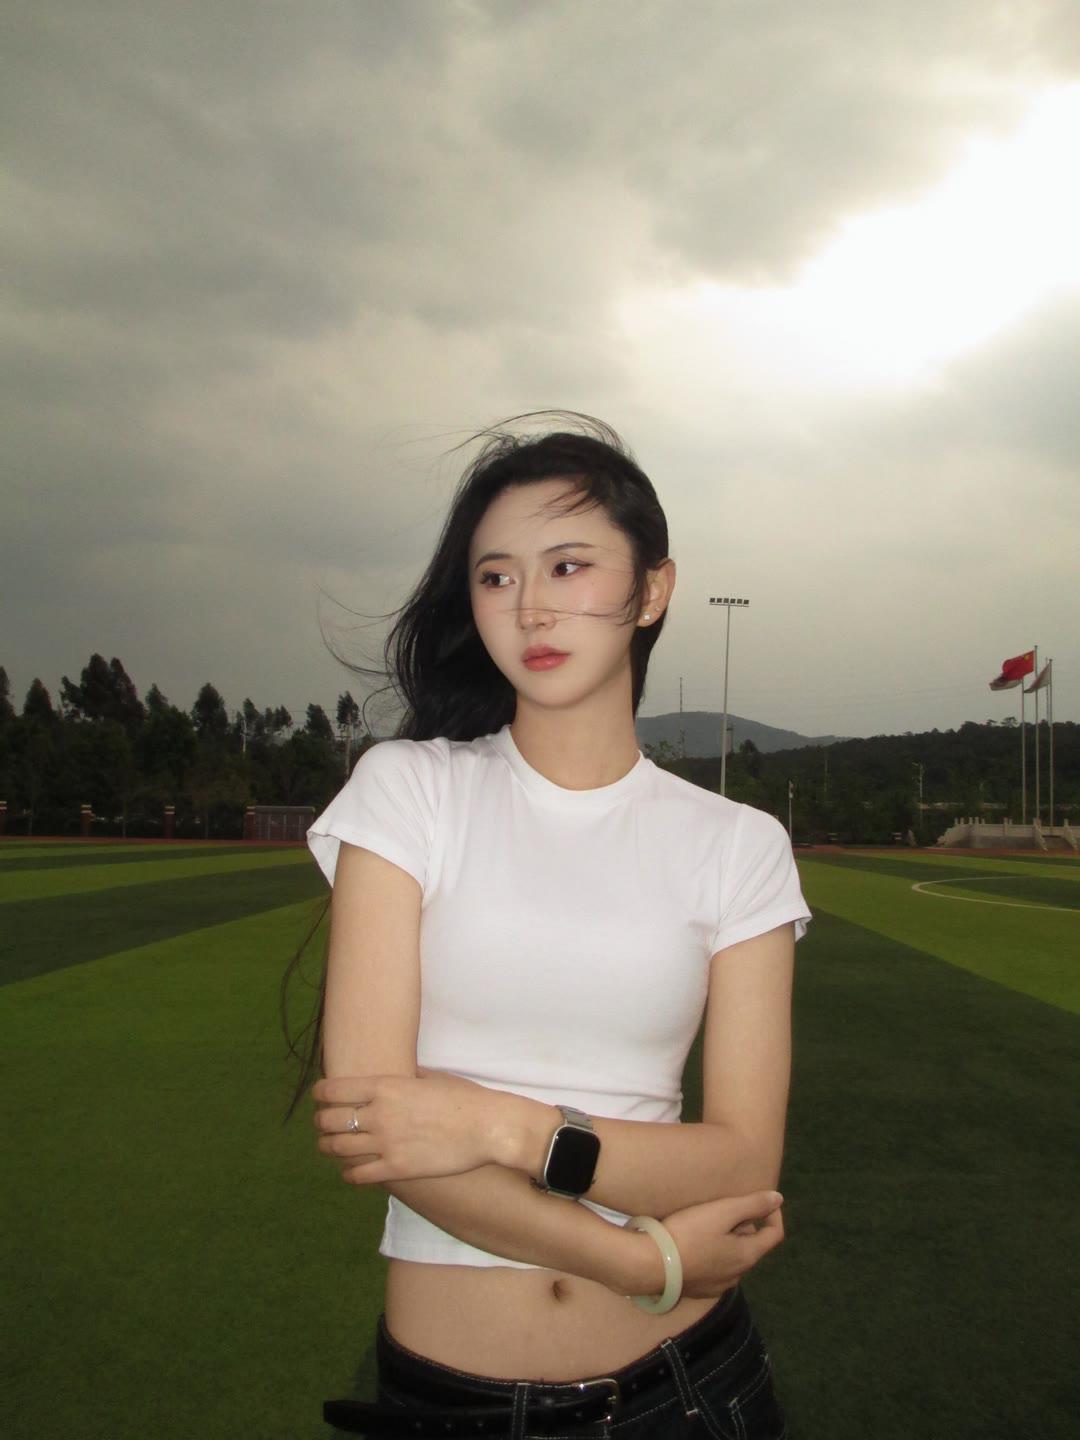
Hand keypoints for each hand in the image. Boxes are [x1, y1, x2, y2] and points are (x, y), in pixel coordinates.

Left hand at [310, 1069, 517, 1184]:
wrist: (488, 1127)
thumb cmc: (465, 1099)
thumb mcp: (432, 1077)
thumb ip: (408, 1076)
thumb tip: (400, 1072)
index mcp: (386, 1087)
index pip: (333, 1090)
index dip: (320, 1094)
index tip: (319, 1097)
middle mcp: (379, 1114)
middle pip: (329, 1120)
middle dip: (321, 1122)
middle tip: (322, 1124)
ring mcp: (386, 1143)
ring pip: (337, 1148)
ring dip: (328, 1147)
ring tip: (328, 1147)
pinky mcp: (396, 1169)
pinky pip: (358, 1174)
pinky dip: (348, 1173)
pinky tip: (350, 1171)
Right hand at [622, 1190, 784, 1299]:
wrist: (651, 1265)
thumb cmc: (689, 1234)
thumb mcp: (721, 1212)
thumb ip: (752, 1205)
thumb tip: (778, 1199)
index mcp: (747, 1256)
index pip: (775, 1235)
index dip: (773, 1214)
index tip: (759, 1199)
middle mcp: (738, 1275)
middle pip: (752, 1246)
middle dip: (745, 1225)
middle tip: (725, 1207)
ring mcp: (718, 1286)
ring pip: (733, 1258)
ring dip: (729, 1240)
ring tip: (708, 1222)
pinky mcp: (700, 1290)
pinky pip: (716, 1268)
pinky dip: (714, 1254)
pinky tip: (694, 1243)